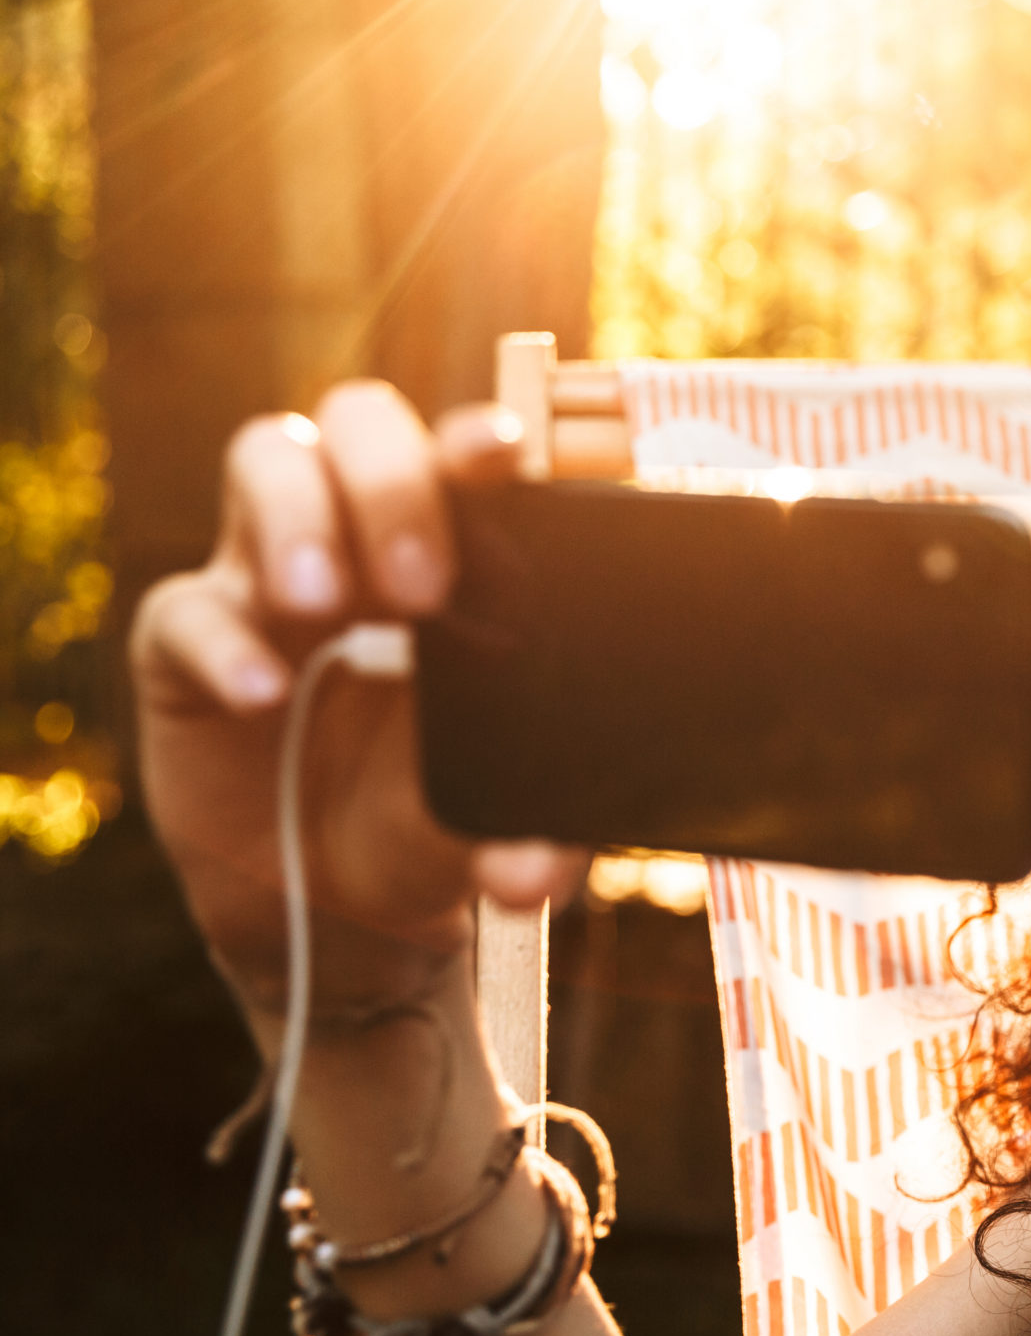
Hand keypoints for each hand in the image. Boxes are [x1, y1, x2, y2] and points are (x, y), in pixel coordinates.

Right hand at [131, 381, 582, 1026]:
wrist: (326, 910)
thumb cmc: (425, 827)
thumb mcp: (482, 829)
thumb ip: (522, 840)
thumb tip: (540, 874)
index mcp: (461, 562)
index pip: (467, 463)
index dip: (479, 441)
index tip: (504, 454)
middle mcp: (364, 545)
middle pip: (363, 425)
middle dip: (391, 481)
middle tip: (421, 588)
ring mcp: (270, 579)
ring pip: (266, 459)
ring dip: (298, 518)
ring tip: (325, 605)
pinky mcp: (185, 642)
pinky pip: (186, 607)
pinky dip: (223, 643)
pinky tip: (262, 693)